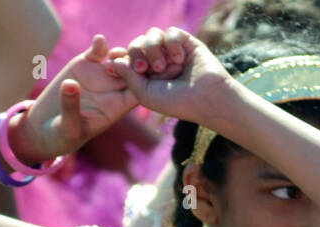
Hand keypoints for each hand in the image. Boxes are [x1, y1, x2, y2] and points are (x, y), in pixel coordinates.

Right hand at [10, 35, 139, 163]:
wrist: (45, 128)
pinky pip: (96, 52)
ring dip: (122, 53)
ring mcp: (99, 77)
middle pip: (134, 73)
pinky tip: (98, 41)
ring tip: (113, 56)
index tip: (134, 77)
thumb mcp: (68, 126)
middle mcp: (111, 91)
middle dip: (137, 65)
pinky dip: (100, 44)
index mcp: (116, 108)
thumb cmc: (62, 136)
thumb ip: (70, 107)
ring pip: (119, 59)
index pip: (139, 93)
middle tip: (128, 63)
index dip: (143, 83)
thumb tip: (70, 84)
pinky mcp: (83, 66)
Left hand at [108, 27, 233, 125]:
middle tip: (144, 68)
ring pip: (152, 35)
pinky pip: (171, 32)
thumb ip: (128, 77)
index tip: (111, 60)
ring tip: (163, 67)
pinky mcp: (187, 43)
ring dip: (153, 49)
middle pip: (137, 43)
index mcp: (149, 76)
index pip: (128, 58)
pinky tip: (180, 59)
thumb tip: (113, 59)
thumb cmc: (178, 103)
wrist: (208, 99)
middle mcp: (160, 61)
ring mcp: (173, 52)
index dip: (119, 56)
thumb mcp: (145, 95)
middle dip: (136, 53)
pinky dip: (171, 44)